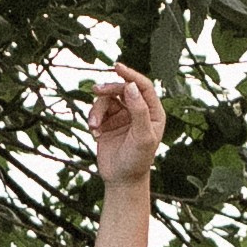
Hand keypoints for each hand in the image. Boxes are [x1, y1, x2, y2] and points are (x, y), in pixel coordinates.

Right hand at [91, 64, 163, 184]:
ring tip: (94, 125)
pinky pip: (97, 111)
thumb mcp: (142, 136)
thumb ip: (138, 110)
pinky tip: (94, 132)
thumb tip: (131, 86)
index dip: (131, 75)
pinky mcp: (108, 123)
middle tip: (96, 90)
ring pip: (106, 99)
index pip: (143, 86)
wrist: (122, 180)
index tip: (117, 67)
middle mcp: (138, 111)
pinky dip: (93, 119)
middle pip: (122, 89)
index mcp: (153, 112)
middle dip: (108, 89)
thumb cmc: (138, 160)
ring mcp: (122, 116)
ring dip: (97, 109)